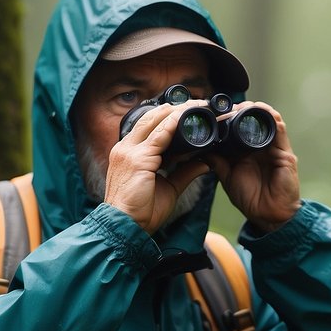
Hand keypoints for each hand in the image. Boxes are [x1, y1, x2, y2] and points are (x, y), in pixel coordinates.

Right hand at [103, 100, 212, 233]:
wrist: (126, 227)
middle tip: (198, 103)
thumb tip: (205, 162)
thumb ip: (184, 172)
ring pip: (155, 121)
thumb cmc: (142, 211)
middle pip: (151, 117)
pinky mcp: (137, 159)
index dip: (169, 116)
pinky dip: (172, 124)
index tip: (189, 111)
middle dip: (175, 107)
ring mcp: (129, 152)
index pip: (149, 125)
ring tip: (197, 105)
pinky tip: (186, 117)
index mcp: (129, 152)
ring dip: (178, 111)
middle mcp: (126, 147)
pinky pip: (158, 136)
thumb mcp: (169, 187)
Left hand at [207, 102, 300, 232]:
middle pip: (253, 118)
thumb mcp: (227, 177)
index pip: (239, 125)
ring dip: (254, 109)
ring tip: (240, 107)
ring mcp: (274, 147)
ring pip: (267, 118)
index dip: (228, 116)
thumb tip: (201, 149)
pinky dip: (270, 117)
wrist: (268, 216)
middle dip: (240, 109)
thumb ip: (216, 162)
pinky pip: (280, 129)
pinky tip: (259, 112)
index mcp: (247, 149)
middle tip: (225, 107)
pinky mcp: (284, 152)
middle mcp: (261, 145)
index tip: (214, 112)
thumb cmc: (250, 198)